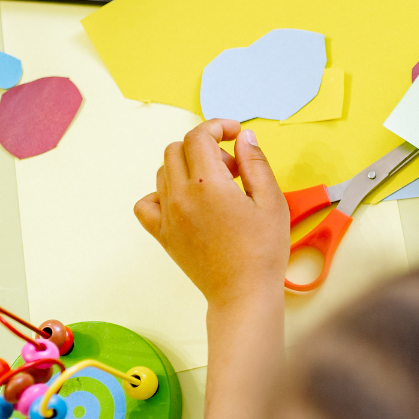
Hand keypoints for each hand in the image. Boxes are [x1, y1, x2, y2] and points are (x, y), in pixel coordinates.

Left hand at [134, 120, 289, 308]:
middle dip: (205, 147)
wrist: (243, 292)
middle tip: (232, 166)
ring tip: (215, 186)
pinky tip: (186, 201)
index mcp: (207, 183)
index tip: (234, 133)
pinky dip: (162, 193)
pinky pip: (146, 202)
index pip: (198, 135)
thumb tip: (244, 137)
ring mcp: (167, 215)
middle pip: (177, 148)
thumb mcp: (271, 200)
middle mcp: (180, 195)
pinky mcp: (162, 234)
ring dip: (187, 167)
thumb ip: (255, 162)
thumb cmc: (262, 250)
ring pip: (163, 171)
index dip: (218, 126)